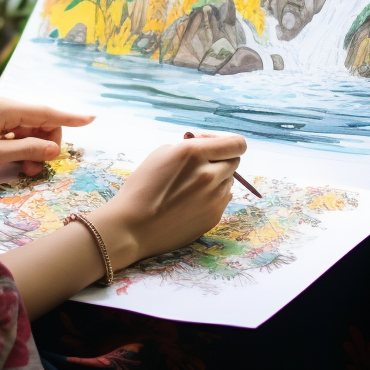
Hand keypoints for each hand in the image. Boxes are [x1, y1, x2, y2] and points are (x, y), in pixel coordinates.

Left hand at [0, 89, 93, 174]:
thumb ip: (25, 150)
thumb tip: (53, 148)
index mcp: (0, 106)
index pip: (44, 111)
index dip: (69, 117)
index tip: (92, 118)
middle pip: (34, 118)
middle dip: (43, 141)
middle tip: (35, 168)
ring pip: (20, 124)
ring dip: (28, 144)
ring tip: (23, 167)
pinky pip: (6, 125)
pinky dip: (13, 140)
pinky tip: (9, 156)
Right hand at [89, 131, 246, 268]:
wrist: (133, 227)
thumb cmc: (142, 187)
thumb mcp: (162, 154)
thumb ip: (191, 147)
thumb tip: (207, 147)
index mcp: (194, 153)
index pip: (236, 144)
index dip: (228, 142)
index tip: (214, 144)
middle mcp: (209, 175)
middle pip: (235, 161)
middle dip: (221, 158)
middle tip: (201, 163)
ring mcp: (214, 198)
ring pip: (229, 180)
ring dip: (218, 177)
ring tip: (192, 185)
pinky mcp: (214, 217)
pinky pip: (223, 198)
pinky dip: (213, 195)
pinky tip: (192, 200)